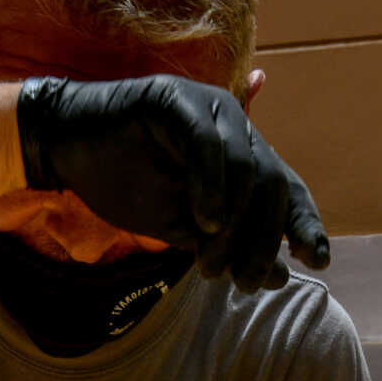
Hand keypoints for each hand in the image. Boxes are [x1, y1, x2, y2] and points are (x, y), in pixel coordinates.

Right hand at [14, 76, 328, 288]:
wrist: (64, 148)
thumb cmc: (122, 183)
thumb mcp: (181, 227)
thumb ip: (227, 245)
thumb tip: (279, 276)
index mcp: (241, 153)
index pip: (289, 188)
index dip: (305, 223)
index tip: (317, 261)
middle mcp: (234, 124)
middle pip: (274, 184)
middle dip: (264, 241)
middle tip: (247, 282)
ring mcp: (207, 106)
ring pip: (246, 167)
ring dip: (234, 225)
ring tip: (210, 262)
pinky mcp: (175, 98)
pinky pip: (208, 143)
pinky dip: (211, 187)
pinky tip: (204, 222)